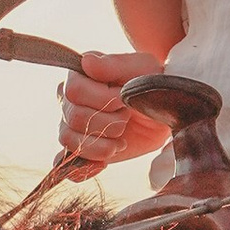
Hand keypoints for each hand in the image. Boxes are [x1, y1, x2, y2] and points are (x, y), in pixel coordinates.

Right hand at [56, 49, 173, 165]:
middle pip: (74, 118)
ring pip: (70, 141)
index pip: (74, 91)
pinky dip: (83, 167)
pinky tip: (104, 163)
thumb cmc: (151, 83)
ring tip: (121, 140)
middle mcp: (70, 100)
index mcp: (80, 75)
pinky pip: (66, 163)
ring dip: (101, 145)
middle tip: (126, 117)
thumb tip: (87, 62)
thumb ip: (115, 63)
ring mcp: (73, 126)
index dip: (102, 99)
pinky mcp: (82, 149)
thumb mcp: (141, 68)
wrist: (163, 111)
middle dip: (108, 122)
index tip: (124, 99)